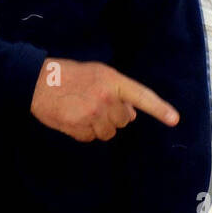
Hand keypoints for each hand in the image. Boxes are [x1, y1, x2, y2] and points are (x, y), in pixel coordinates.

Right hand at [31, 58, 178, 141]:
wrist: (36, 81)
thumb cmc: (69, 75)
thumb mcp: (98, 74)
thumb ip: (118, 92)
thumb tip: (133, 114)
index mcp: (112, 81)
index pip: (141, 96)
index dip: (159, 109)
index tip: (174, 120)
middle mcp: (105, 98)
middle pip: (124, 120)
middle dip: (114, 115)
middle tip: (95, 102)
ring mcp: (92, 114)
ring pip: (109, 132)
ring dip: (99, 125)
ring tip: (83, 110)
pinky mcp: (79, 128)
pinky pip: (91, 138)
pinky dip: (84, 132)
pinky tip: (74, 118)